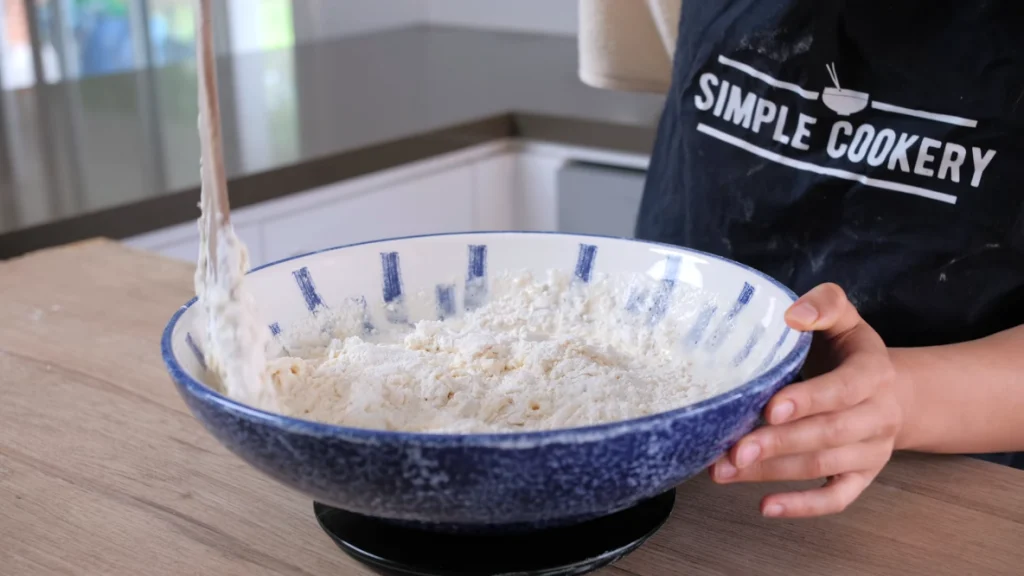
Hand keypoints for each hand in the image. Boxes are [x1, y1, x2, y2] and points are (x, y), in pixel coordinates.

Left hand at [709, 283, 904, 517]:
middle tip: (733, 450)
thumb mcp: (844, 318)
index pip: (842, 390)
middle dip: (777, 444)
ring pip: (822, 466)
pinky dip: (802, 507)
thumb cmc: (849, 351)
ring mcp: (872, 451)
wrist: (893, 390)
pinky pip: (836, 498)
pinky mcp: (862, 477)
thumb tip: (793, 315)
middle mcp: (878, 415)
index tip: (770, 408)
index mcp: (873, 372)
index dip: (807, 400)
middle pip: (826, 434)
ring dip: (772, 472)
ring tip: (725, 470)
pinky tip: (765, 507)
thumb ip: (823, 305)